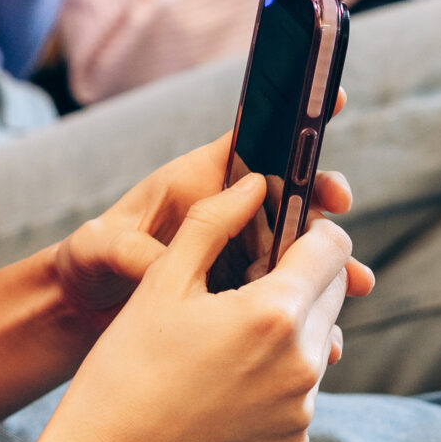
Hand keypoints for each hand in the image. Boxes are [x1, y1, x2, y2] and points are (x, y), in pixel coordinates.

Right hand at [45, 172, 360, 441]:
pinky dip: (276, 378)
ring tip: (227, 338)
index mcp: (274, 314)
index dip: (309, 231)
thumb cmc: (128, 362)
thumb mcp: (164, 279)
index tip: (280, 236)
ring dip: (291, 328)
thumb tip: (257, 182)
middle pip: (332, 293)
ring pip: (319, 341)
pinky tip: (225, 382)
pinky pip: (301, 390)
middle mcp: (303, 364)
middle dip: (300, 278)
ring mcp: (302, 408)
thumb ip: (214, 221)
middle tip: (245, 286)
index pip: (333, 247)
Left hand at [47, 116, 365, 321]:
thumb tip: (162, 264)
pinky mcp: (242, 295)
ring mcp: (240, 255)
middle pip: (289, 194)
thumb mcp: (95, 248)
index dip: (291, 119)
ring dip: (330, 266)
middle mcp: (228, 212)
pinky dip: (311, 315)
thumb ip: (127, 249)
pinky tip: (331, 341)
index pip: (252, 140)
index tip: (331, 101)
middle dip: (323, 197)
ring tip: (357, 284)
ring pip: (297, 251)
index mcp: (198, 181)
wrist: (83, 315)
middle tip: (339, 204)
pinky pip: (284, 299)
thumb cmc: (85, 262)